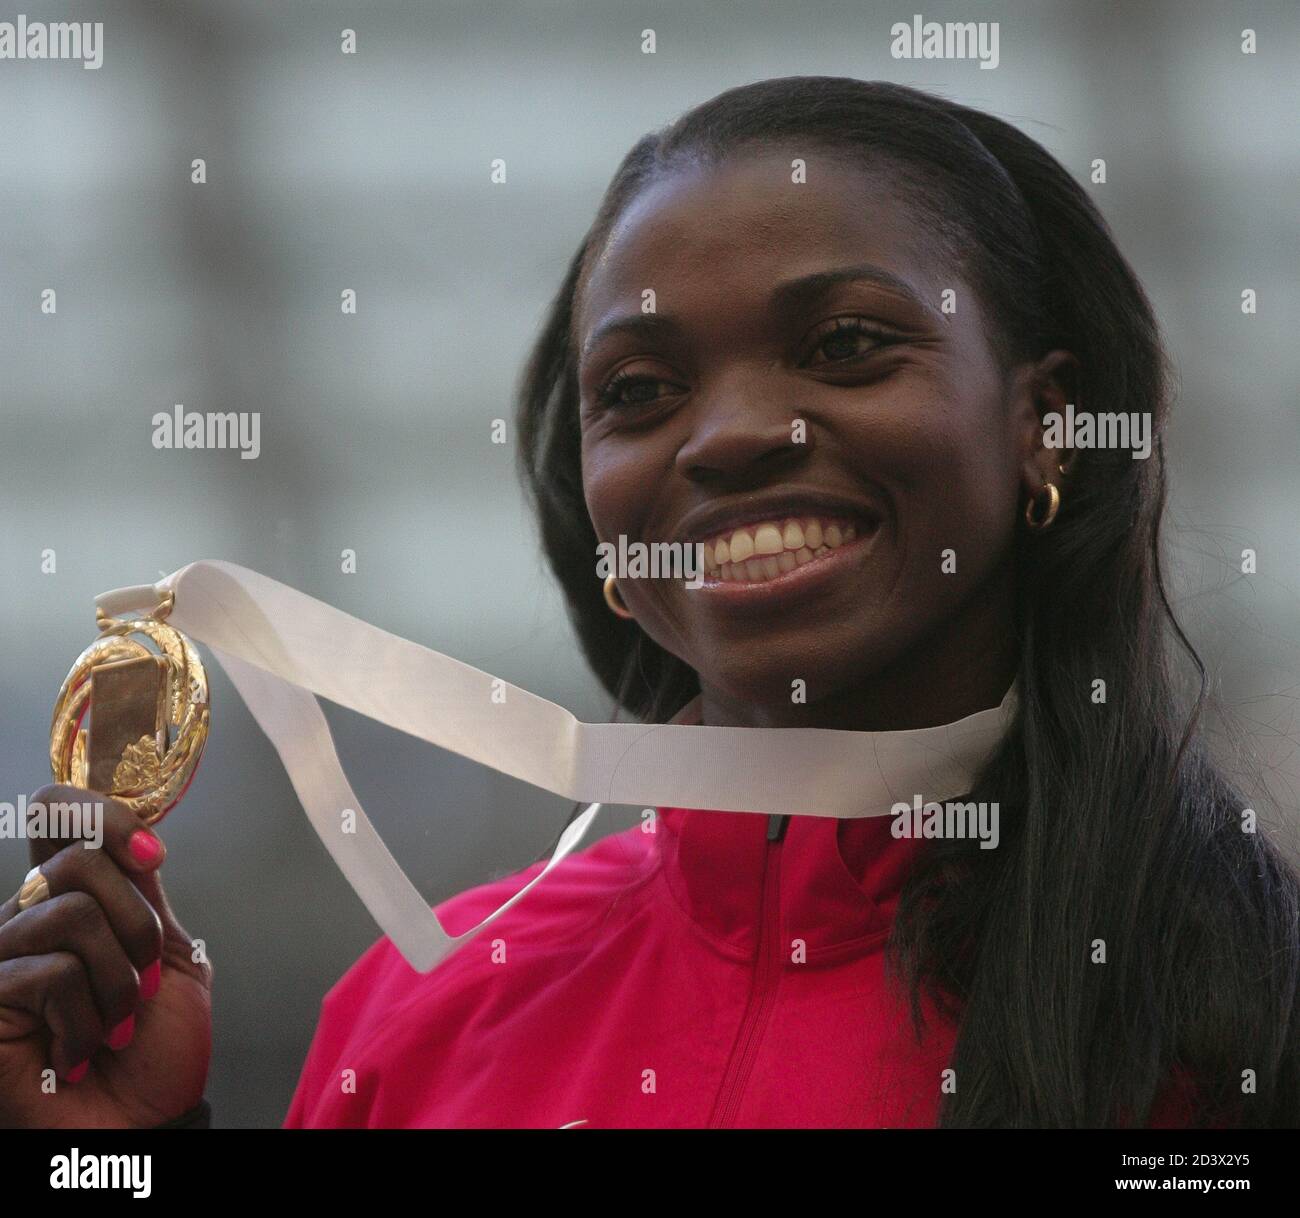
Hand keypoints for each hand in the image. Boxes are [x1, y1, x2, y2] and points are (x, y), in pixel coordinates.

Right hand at [0, 784, 211, 1127]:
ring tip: (116, 1025)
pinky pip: (49, 972)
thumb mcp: (168, 956)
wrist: (146, 1122)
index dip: (101, 813)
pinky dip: (86, 1018)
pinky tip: (77, 1053)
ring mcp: (1, 958)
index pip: (57, 814)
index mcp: (75, 899)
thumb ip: (146, 894)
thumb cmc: (156, 1049)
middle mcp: (28, 920)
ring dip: (116, 979)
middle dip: (135, 926)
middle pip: (76, 861)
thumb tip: (136, 834)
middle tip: (145, 983)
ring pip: (69, 913)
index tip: (153, 855)